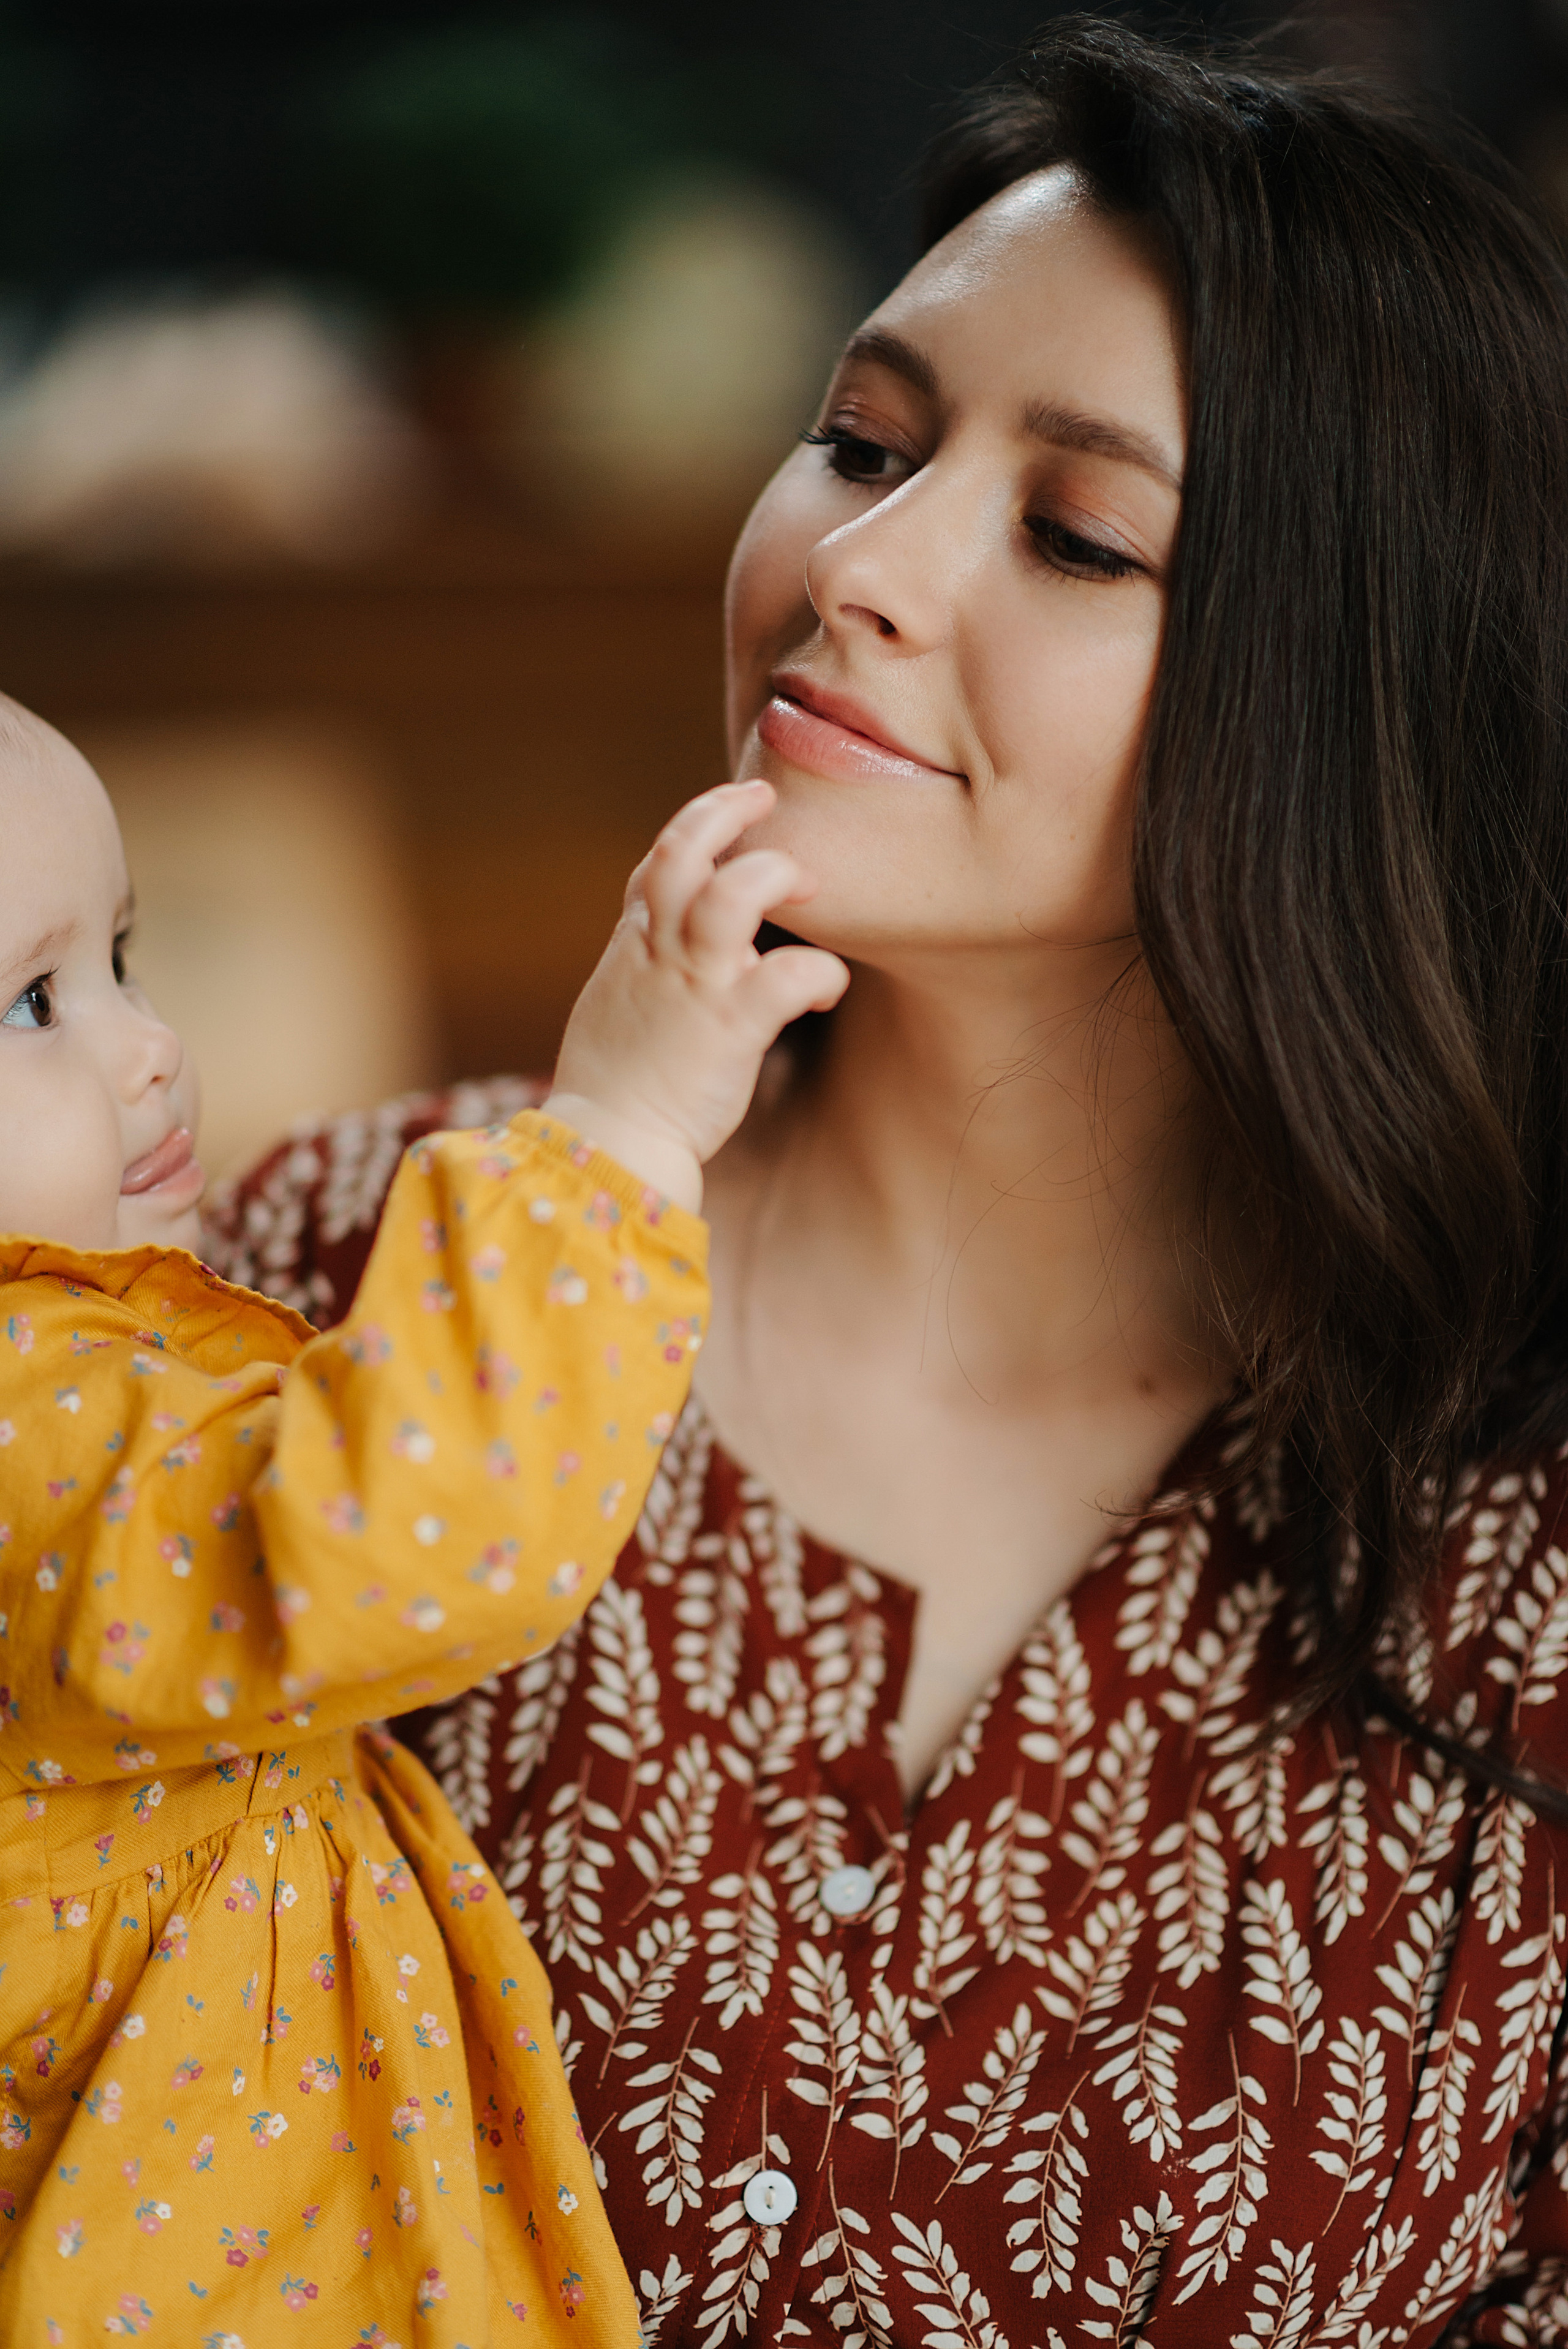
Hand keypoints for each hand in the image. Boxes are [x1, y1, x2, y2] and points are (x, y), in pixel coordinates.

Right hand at [545, 780, 848, 1209]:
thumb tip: (687, 950)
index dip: (698, 824)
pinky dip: (822, 972)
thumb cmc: (615, 1085)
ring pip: (734, 892)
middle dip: (728, 811)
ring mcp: (695, 986)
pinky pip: (790, 974)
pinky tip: (828, 987)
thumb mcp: (619, 1004)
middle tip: (769, 801)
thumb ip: (651, 965)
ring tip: (808, 885)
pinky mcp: (731, 1029)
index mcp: (634, 946)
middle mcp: (661, 952)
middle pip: (683, 849)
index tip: (735, 807)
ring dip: (777, 873)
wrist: (608, 1142)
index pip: (660, 862)